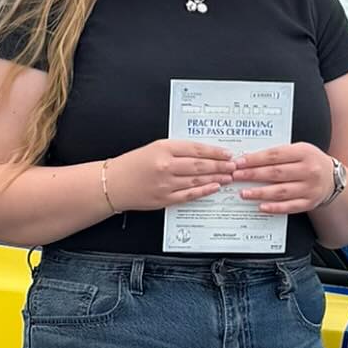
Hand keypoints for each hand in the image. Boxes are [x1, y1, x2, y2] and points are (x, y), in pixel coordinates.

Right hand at [107, 140, 234, 212]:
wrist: (113, 183)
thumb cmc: (133, 164)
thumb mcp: (154, 148)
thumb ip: (177, 150)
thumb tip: (203, 153)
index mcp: (163, 148)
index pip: (196, 149)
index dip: (215, 152)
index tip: (227, 153)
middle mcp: (165, 166)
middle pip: (200, 165)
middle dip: (220, 166)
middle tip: (234, 166)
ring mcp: (165, 184)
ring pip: (197, 180)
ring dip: (216, 178)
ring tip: (228, 176)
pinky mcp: (164, 199)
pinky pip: (189, 195)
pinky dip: (204, 191)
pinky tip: (214, 187)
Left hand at [232, 143, 333, 214]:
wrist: (333, 178)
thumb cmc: (310, 161)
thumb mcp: (299, 150)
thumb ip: (278, 154)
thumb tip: (249, 160)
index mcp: (304, 152)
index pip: (275, 155)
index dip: (255, 159)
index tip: (239, 162)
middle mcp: (309, 170)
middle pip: (276, 173)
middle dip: (253, 175)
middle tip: (236, 177)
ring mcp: (310, 188)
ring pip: (281, 191)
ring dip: (260, 193)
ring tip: (244, 193)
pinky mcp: (309, 203)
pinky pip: (290, 207)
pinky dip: (274, 208)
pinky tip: (261, 207)